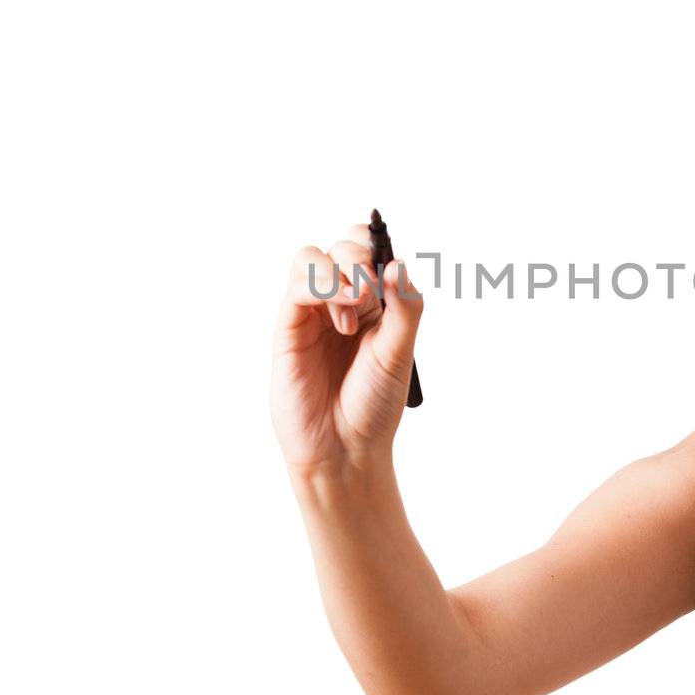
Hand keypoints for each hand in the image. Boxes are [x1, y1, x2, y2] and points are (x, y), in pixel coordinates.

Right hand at [271, 221, 424, 481]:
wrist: (345, 448)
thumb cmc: (374, 405)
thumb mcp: (400, 351)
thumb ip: (405, 307)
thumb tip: (397, 264)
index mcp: (372, 303)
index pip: (368, 248)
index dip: (375, 246)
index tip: (387, 276)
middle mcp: (340, 302)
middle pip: (341, 246)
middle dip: (359, 260)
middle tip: (371, 295)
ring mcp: (312, 313)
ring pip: (310, 257)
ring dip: (338, 274)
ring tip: (353, 314)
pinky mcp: (289, 328)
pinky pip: (297, 285)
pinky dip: (322, 288)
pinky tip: (341, 321)